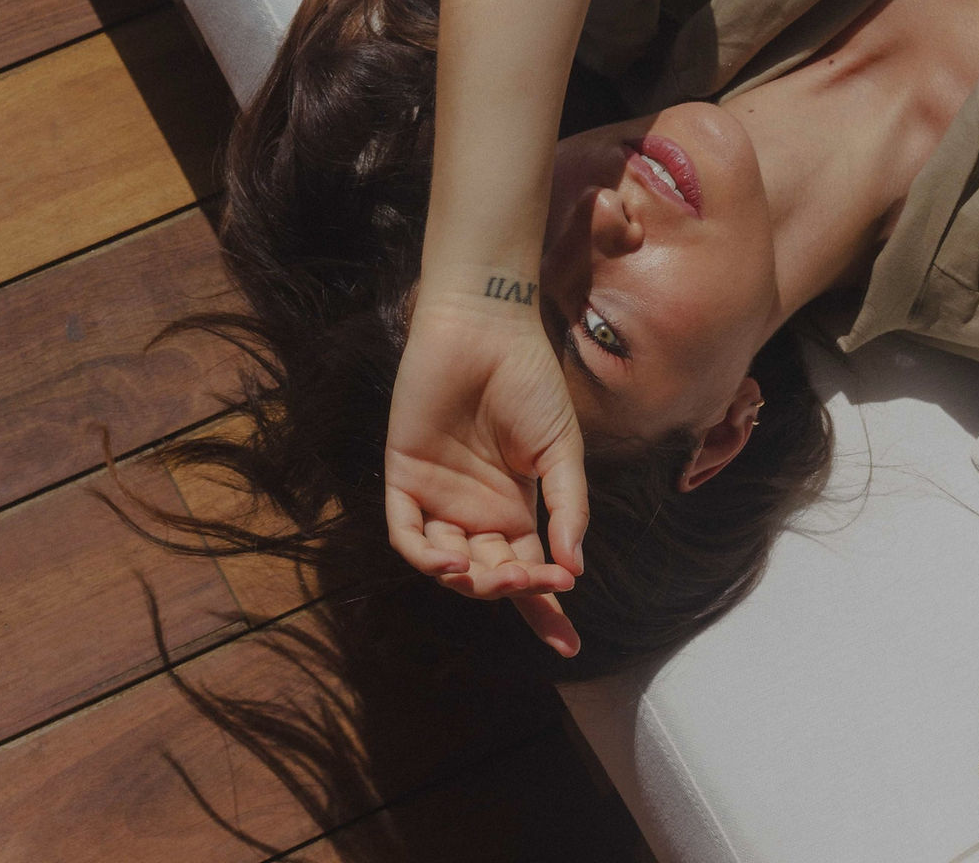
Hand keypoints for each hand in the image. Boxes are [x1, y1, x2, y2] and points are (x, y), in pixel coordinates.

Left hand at [384, 290, 589, 655]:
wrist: (486, 331)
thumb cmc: (530, 383)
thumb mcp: (561, 451)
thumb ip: (568, 509)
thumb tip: (574, 569)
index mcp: (516, 509)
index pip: (529, 573)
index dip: (545, 611)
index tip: (569, 647)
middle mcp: (476, 512)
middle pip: (490, 575)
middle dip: (512, 589)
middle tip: (533, 583)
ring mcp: (439, 498)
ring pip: (448, 565)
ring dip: (470, 580)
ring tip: (493, 576)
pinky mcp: (403, 479)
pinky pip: (407, 534)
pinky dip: (426, 556)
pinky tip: (451, 561)